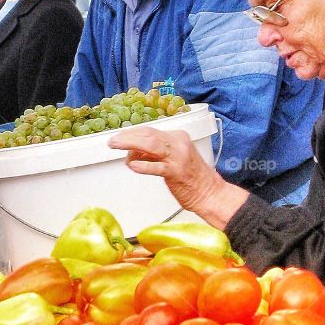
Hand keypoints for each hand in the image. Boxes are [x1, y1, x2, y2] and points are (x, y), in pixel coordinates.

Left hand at [108, 127, 248, 228]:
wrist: (211, 194)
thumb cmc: (192, 179)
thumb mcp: (173, 159)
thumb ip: (155, 154)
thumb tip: (134, 153)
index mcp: (178, 138)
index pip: (150, 131)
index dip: (131, 133)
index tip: (119, 137)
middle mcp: (178, 143)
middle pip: (147, 135)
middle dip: (127, 137)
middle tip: (112, 142)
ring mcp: (178, 157)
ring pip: (150, 145)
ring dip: (129, 145)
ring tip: (116, 146)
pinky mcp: (177, 172)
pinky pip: (157, 167)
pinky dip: (143, 166)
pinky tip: (132, 166)